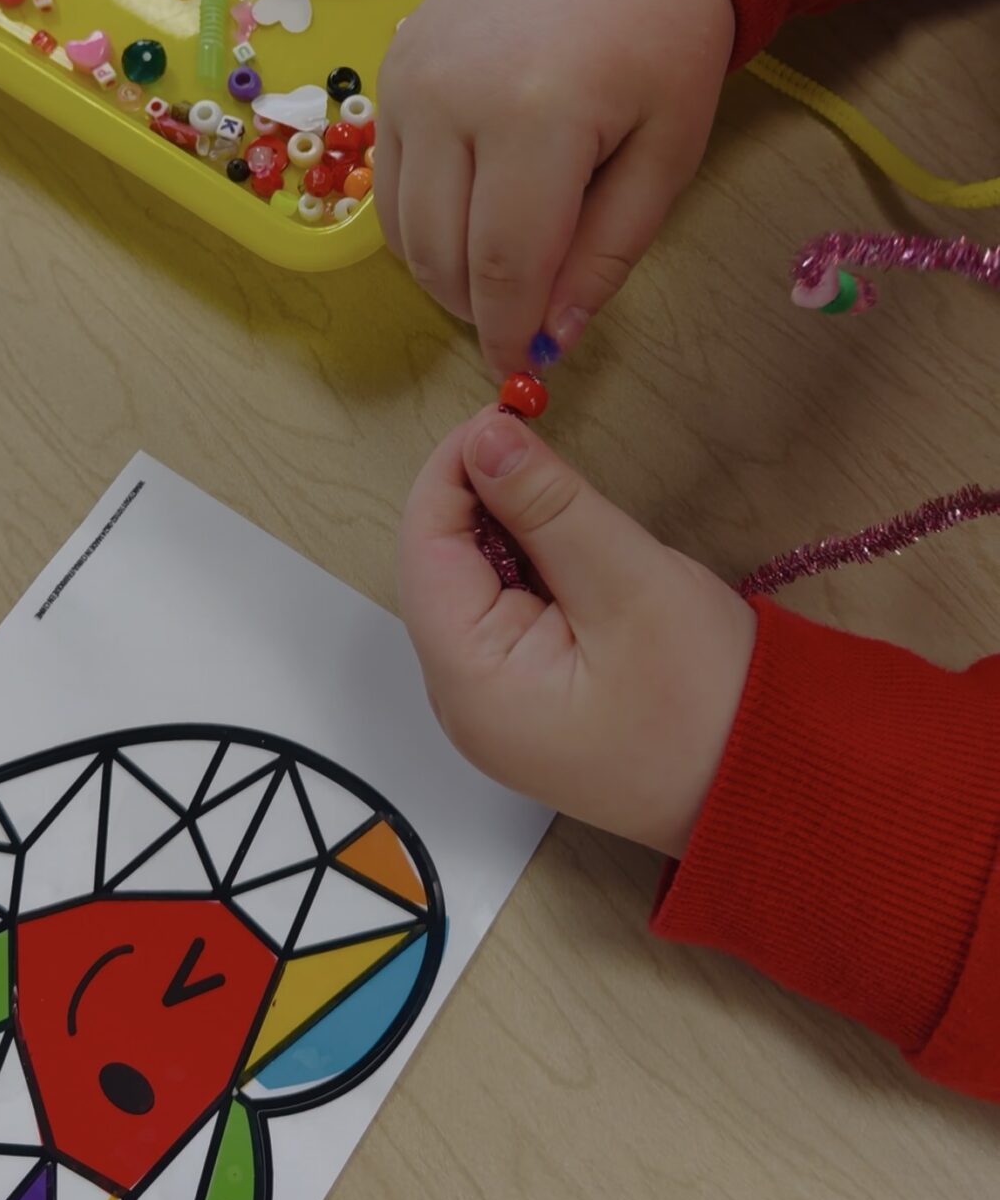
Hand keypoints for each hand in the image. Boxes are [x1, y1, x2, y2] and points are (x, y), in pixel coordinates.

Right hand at [376, 0, 734, 377]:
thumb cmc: (666, 40)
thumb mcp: (668, 154)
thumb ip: (608, 251)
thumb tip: (553, 338)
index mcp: (537, 116)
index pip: (503, 263)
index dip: (509, 330)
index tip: (524, 370)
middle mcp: (451, 96)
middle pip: (441, 252)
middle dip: (479, 307)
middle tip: (523, 320)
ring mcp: (408, 78)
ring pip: (402, 225)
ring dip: (444, 270)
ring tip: (503, 271)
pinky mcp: (391, 68)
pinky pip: (387, 178)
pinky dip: (422, 219)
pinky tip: (473, 215)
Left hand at [399, 407, 754, 856]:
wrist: (774, 786)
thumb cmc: (708, 699)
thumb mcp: (627, 581)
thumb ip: (547, 505)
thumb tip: (485, 437)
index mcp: (470, 682)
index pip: (425, 546)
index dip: (454, 469)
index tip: (505, 414)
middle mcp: (463, 702)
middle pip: (441, 564)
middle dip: (485, 497)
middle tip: (546, 449)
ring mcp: (494, 706)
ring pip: (474, 583)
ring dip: (514, 531)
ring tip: (576, 511)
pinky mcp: (527, 700)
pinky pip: (504, 613)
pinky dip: (533, 568)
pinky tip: (580, 556)